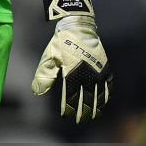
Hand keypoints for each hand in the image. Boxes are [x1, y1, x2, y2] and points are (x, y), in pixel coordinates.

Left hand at [31, 0, 111, 122]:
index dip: (69, 107)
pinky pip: (108, 82)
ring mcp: (97, 69)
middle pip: (86, 98)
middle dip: (84, 110)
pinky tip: (104, 100)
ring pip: (98, 92)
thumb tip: (37, 92)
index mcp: (71, 72)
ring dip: (96, 105)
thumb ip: (43, 75)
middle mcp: (86, 73)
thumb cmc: (60, 42)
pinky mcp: (104, 64)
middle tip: (80, 119)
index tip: (66, 115)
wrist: (78, 26)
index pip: (70, 95)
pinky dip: (107, 92)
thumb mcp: (49, 57)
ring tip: (94, 114)